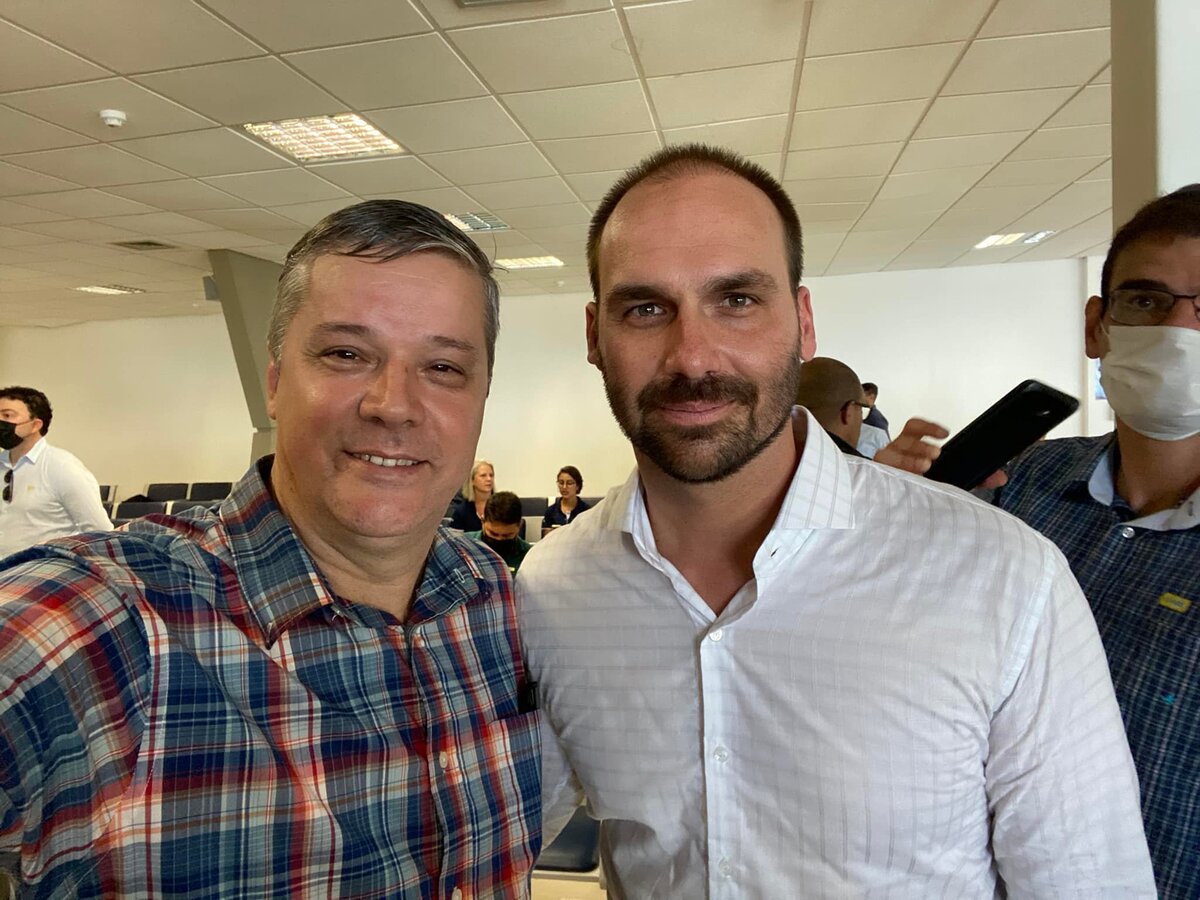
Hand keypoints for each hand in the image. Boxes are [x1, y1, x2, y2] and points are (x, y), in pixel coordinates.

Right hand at [873, 418, 1007, 488]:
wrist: (901, 510)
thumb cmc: (922, 487)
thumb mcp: (951, 480)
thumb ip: (975, 477)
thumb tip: (1001, 477)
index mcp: (910, 446)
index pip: (914, 428)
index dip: (928, 427)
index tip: (945, 434)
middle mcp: (895, 451)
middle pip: (904, 439)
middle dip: (920, 446)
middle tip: (936, 454)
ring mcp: (885, 465)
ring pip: (892, 453)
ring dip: (909, 458)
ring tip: (925, 466)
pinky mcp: (878, 479)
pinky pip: (883, 471)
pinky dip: (896, 472)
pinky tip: (905, 479)